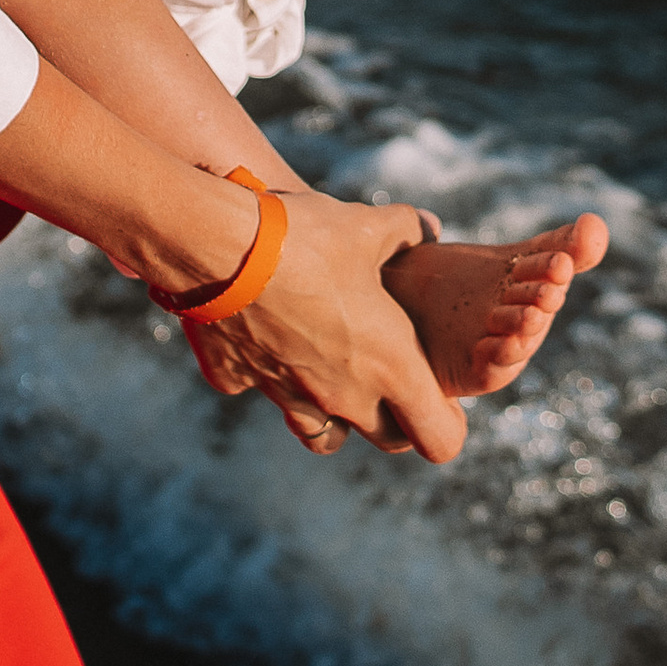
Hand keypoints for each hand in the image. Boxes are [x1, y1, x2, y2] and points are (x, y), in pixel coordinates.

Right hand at [184, 188, 465, 463]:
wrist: (218, 245)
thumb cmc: (306, 237)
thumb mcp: (367, 225)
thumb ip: (405, 231)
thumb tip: (426, 227)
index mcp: (389, 364)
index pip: (440, 438)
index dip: (448, 425)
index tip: (444, 400)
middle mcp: (345, 395)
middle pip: (388, 441)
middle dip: (397, 419)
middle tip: (394, 379)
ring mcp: (291, 395)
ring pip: (324, 436)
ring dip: (334, 414)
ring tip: (331, 370)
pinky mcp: (243, 380)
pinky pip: (259, 390)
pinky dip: (265, 373)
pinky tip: (261, 335)